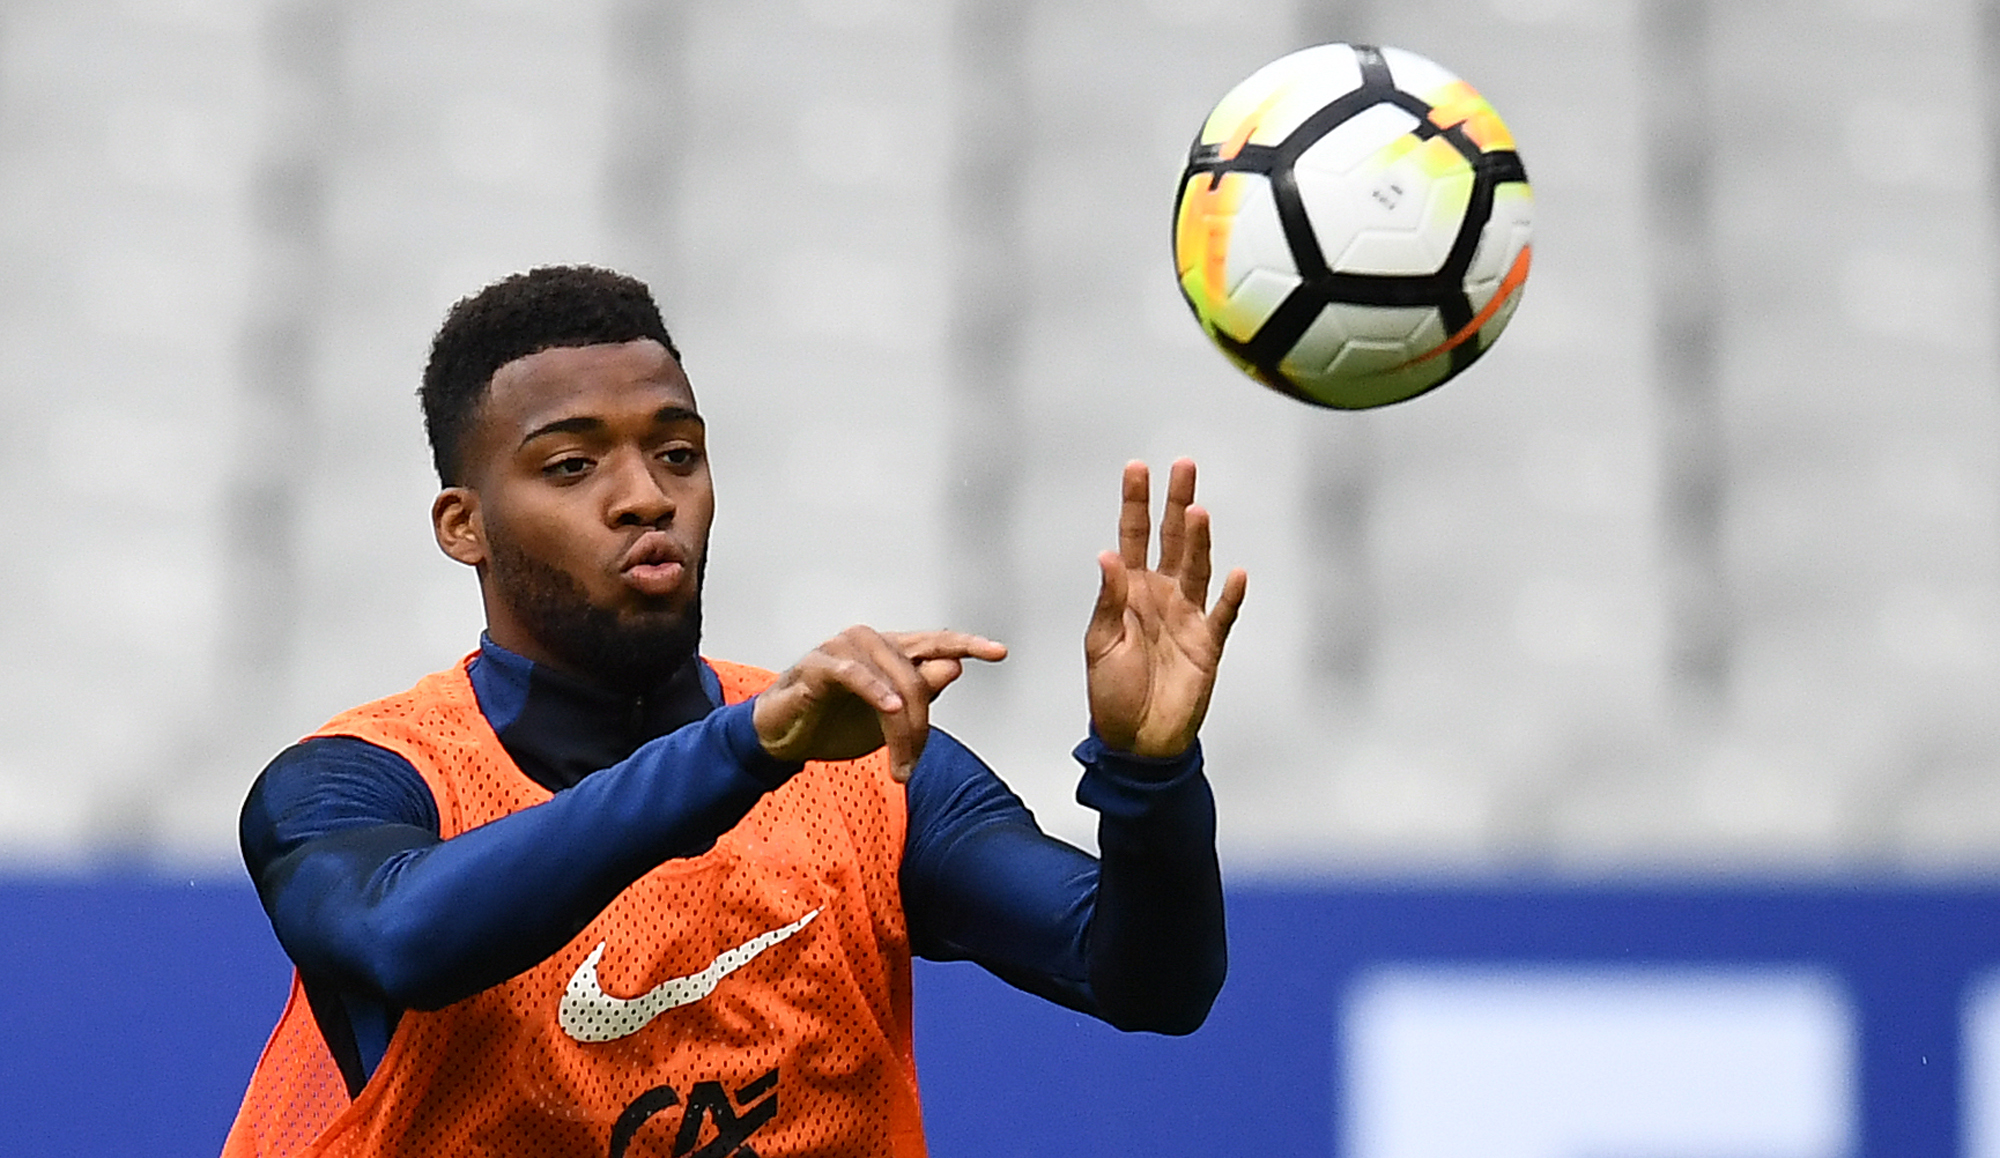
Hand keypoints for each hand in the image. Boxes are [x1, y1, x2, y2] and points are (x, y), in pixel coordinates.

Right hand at [753, 627, 1007, 781]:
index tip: (999, 652)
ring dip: (900, 726)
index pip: (937, 643)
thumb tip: (955, 667)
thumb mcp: (889, 718)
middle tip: (911, 764)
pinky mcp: (817, 664)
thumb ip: (922, 692)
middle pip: (918, 676)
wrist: (783, 739)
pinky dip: (874, 690)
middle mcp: (871, 643)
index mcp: (892, 652)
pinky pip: (853, 674)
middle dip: (921, 726)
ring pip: (893, 680)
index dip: (969, 644)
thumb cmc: (834, 722)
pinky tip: (890, 707)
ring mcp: (844, 650)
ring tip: (898, 762)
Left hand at [1085, 459, 1246, 757]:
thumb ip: (1108, 601)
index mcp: (1129, 591)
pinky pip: (1222, 614)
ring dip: (1200, 540)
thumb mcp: (1100, 644)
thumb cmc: (1111, 692)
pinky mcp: (1208, 644)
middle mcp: (1161, 595)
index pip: (1133, 536)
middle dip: (1176, 503)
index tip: (1137, 468)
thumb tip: (1107, 556)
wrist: (1138, 740)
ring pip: (1197, 568)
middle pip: (1172, 539)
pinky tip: (1235, 573)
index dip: (1135, 503)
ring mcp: (1187, 617)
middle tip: (1183, 466)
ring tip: (1198, 510)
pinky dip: (1230, 595)